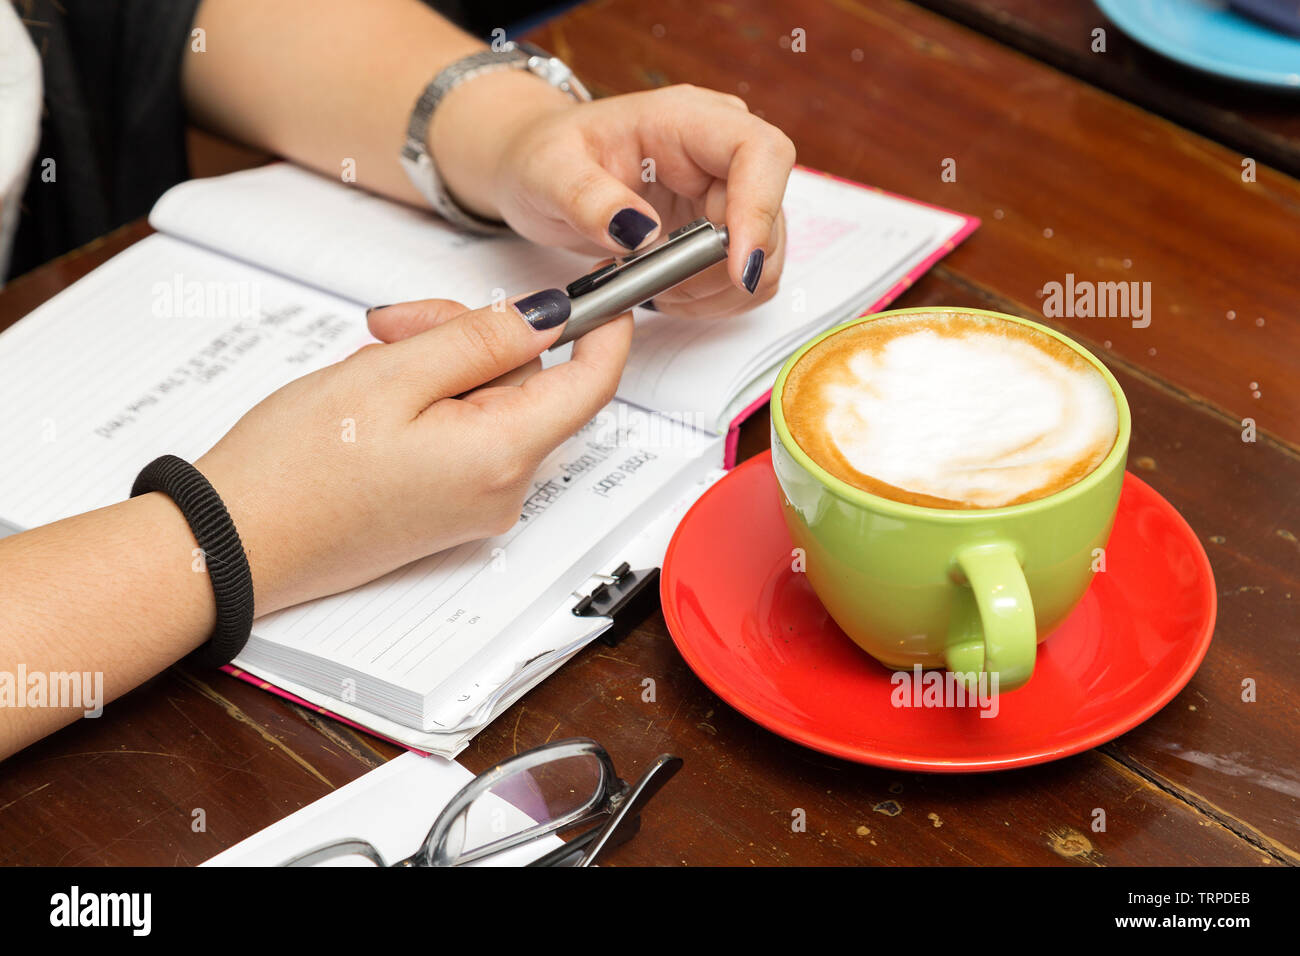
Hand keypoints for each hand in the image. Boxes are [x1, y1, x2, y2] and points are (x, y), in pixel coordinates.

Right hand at [195, 297, 631, 614]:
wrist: (235, 544)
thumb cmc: (295, 469)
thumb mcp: (391, 376)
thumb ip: (482, 339)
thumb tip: (550, 316)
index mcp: (501, 455)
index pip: (591, 383)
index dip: (602, 327)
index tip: (599, 287)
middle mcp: (503, 489)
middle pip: (530, 383)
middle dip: (474, 336)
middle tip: (397, 325)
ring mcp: (478, 503)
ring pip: (494, 401)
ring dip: (442, 364)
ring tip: (372, 363)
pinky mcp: (450, 506)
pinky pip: (468, 433)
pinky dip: (433, 400)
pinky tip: (379, 398)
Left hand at [435, 81, 794, 317]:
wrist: (542, 171)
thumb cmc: (544, 158)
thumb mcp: (547, 173)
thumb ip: (587, 199)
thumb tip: (637, 230)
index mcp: (686, 120)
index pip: (759, 152)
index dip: (759, 210)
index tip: (735, 266)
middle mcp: (718, 152)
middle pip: (769, 215)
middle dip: (723, 268)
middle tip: (661, 288)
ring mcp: (726, 193)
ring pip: (763, 256)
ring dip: (715, 290)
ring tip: (652, 288)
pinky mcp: (722, 230)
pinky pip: (746, 278)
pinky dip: (713, 300)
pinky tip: (667, 293)